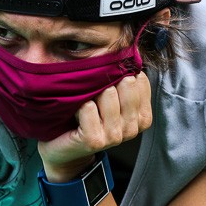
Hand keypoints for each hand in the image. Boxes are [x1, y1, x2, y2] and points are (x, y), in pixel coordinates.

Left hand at [38, 73, 152, 180]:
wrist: (63, 150)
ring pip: (107, 93)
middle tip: (94, 95)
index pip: (140, 81)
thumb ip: (125, 83)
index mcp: (142, 118)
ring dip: (91, 93)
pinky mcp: (95, 140)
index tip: (107, 84)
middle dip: (107, 82)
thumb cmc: (87, 119)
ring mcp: (115, 136)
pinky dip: (78, 105)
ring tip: (85, 105)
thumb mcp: (112, 100)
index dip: (120, 74)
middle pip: (126, 84)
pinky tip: (75, 114)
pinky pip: (88, 107)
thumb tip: (130, 54)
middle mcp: (132, 129)